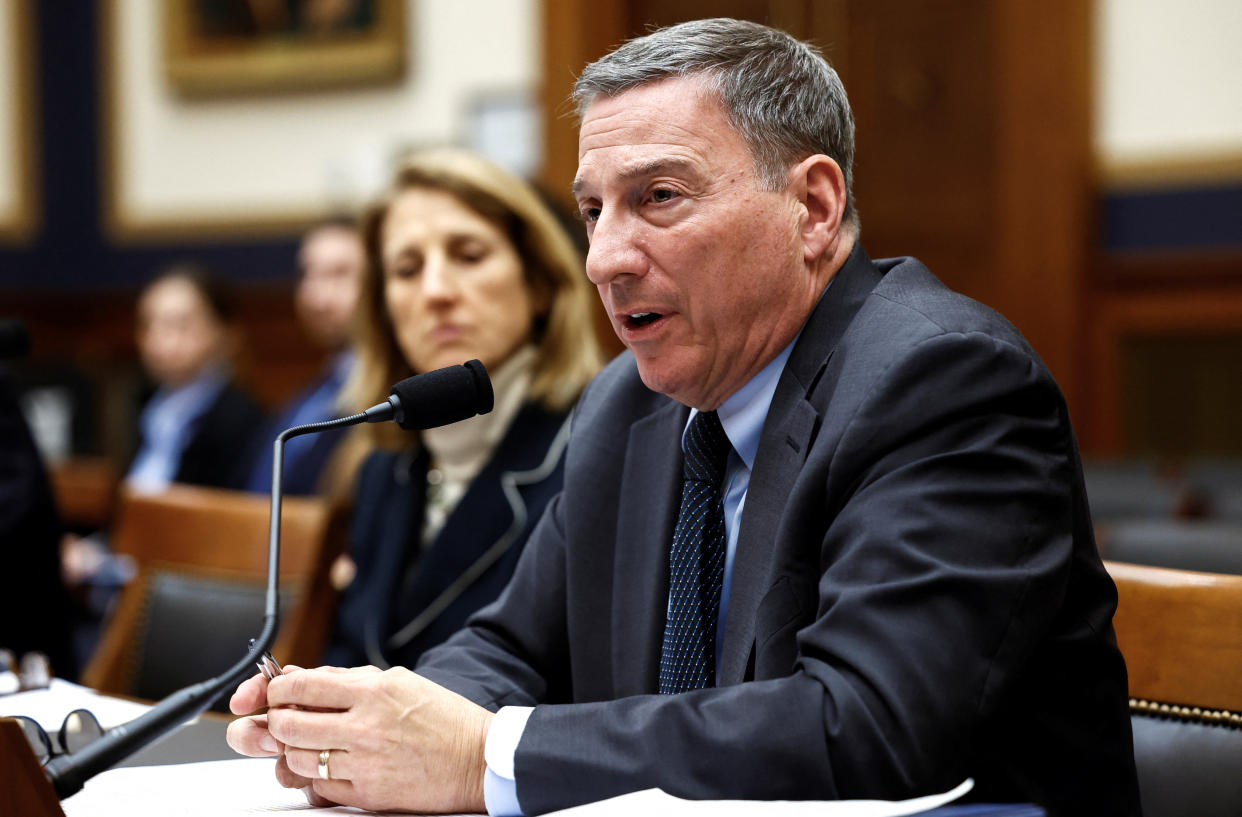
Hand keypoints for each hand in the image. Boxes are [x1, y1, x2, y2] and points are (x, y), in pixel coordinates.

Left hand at [238, 665, 494, 812]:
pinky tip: (332, 766)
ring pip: (298, 760)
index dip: (277, 689)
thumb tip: (304, 677)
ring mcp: (365, 763)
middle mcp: (366, 725)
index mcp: (374, 690)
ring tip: (309, 746)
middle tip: (283, 721)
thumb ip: (350, 678)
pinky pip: (320, 787)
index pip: (302, 686)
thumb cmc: (443, 717)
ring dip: (294, 752)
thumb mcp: (399, 681)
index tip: (277, 693)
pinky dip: (317, 777)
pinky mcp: (367, 794)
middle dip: (277, 722)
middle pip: (289, 725)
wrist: (477, 758)